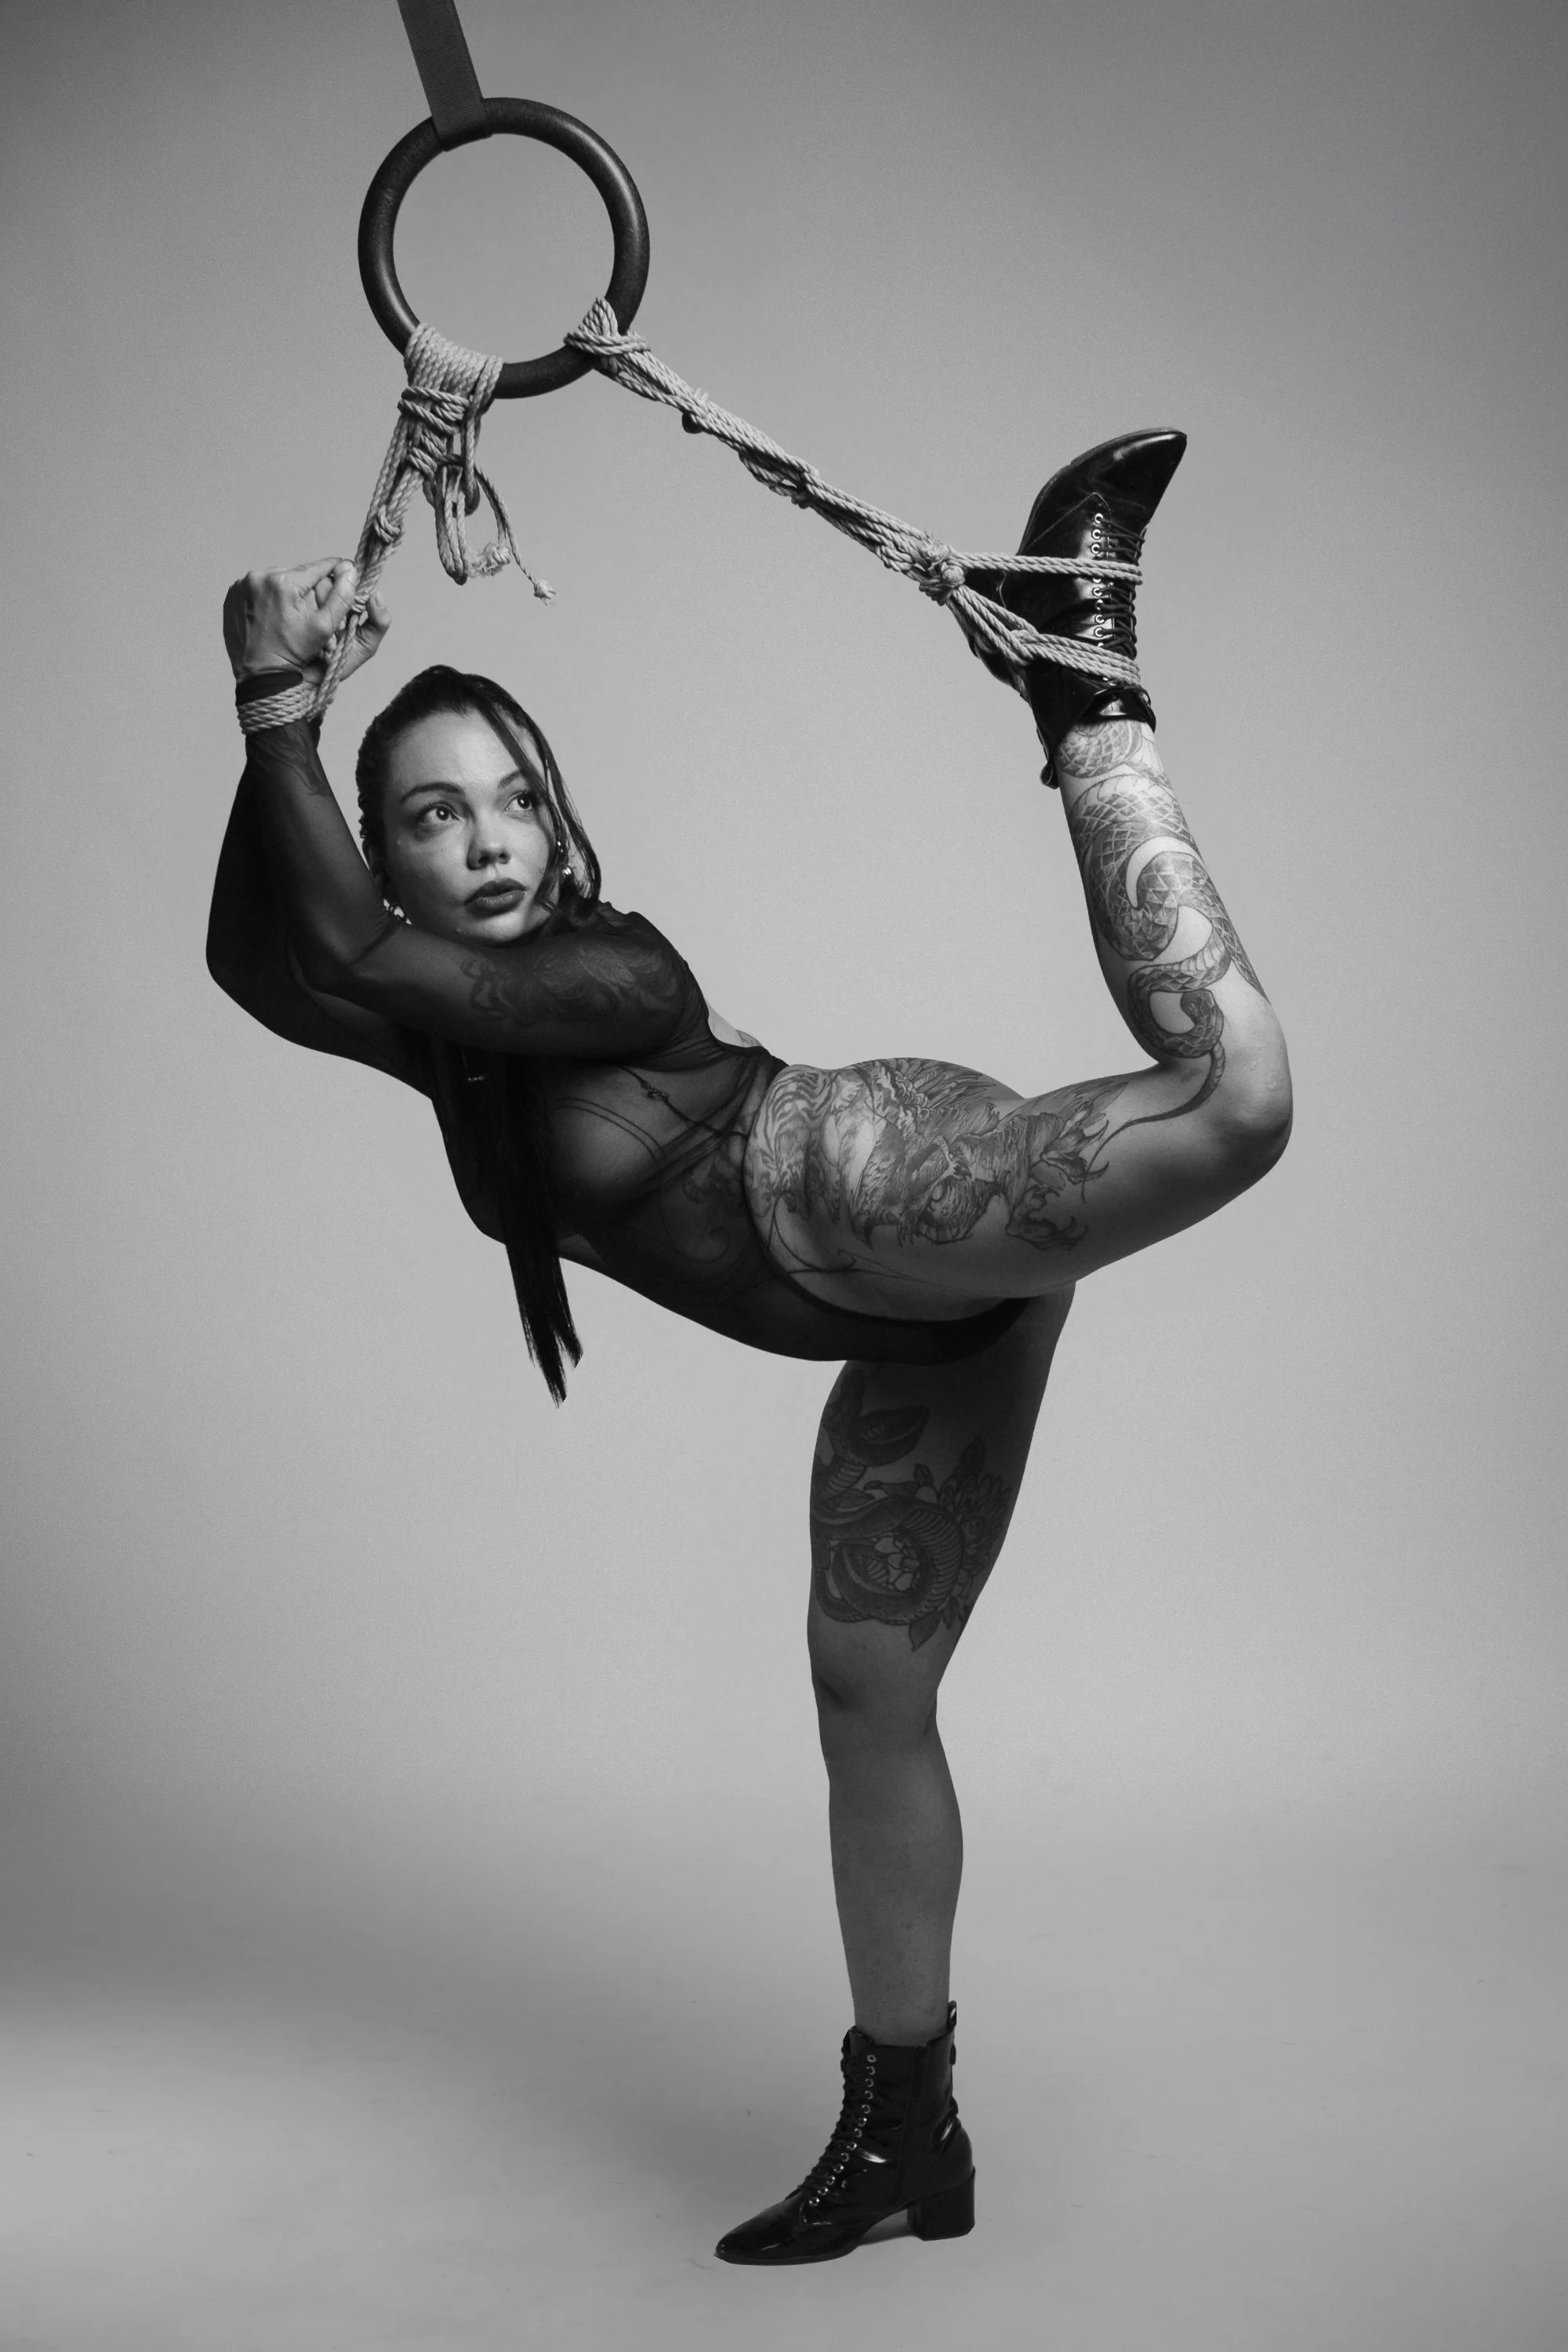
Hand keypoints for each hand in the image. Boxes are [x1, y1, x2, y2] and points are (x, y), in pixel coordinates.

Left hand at [222, 558, 390, 688]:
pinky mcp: (232, 594)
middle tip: (309, 610)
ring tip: (288, 614)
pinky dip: (266, 597)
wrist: (260, 674)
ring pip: (276, 579)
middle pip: (296, 574)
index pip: (318, 567)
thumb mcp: (324, 628)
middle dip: (305, 589)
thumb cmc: (292, 654)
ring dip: (285, 591)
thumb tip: (350, 570)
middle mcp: (260, 577)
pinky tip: (271, 615)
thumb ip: (341, 597)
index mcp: (285, 582)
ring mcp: (243, 585)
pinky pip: (256, 587)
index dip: (334, 572)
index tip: (342, 573)